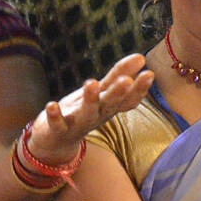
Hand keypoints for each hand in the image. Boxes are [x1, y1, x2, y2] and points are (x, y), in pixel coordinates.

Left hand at [24, 53, 153, 164]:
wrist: (56, 142)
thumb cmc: (82, 112)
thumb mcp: (102, 93)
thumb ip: (119, 75)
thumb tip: (141, 57)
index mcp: (109, 107)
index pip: (128, 99)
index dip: (139, 89)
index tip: (149, 73)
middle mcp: (97, 116)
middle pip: (109, 105)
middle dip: (117, 93)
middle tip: (126, 80)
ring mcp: (78, 124)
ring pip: (86, 113)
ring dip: (89, 100)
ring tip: (91, 82)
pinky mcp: (58, 130)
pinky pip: (57, 124)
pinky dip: (55, 116)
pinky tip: (52, 104)